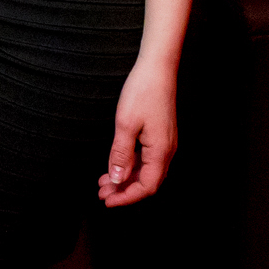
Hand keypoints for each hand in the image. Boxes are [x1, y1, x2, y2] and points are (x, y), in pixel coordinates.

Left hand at [98, 60, 176, 207]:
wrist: (158, 68)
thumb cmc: (142, 92)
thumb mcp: (126, 124)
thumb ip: (121, 154)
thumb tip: (117, 179)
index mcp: (161, 151)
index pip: (146, 187)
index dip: (127, 197)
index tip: (108, 201)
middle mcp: (167, 151)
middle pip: (147, 182)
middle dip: (124, 190)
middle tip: (102, 193)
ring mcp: (165, 143)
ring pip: (146, 170)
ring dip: (126, 178)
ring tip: (104, 181)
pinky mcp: (161, 135)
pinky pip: (147, 158)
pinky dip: (131, 165)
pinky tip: (117, 164)